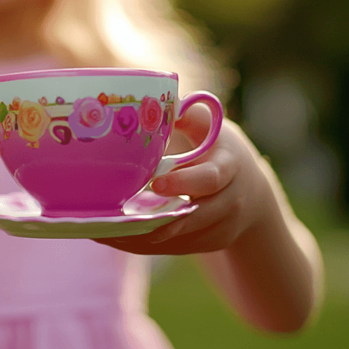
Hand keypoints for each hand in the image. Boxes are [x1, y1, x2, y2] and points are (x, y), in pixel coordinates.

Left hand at [95, 106, 277, 254]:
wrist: (249, 191)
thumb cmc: (218, 148)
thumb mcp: (207, 125)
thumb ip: (183, 113)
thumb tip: (149, 100)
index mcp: (229, 168)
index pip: (210, 179)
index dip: (183, 182)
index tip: (155, 183)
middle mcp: (229, 202)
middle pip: (189, 217)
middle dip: (151, 218)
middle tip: (111, 214)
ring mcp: (219, 228)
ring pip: (176, 238)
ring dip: (137, 235)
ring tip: (98, 225)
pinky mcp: (206, 244)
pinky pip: (171, 248)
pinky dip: (141, 243)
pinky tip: (110, 235)